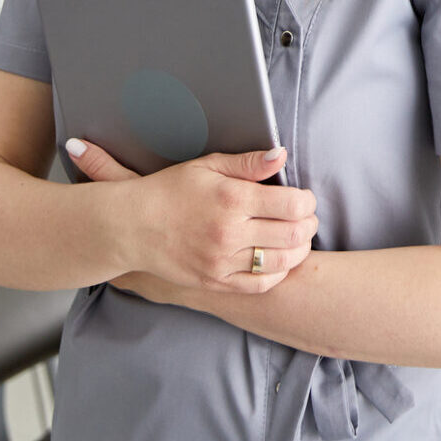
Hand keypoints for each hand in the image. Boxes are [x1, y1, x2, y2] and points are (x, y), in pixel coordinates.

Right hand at [65, 137, 318, 294]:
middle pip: (294, 234)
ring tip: (296, 238)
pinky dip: (277, 273)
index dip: (307, 201)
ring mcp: (222, 261)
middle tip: (306, 217)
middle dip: (309, 224)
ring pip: (282, 262)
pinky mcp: (215, 281)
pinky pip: (260, 284)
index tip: (304, 198)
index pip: (293, 204)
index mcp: (231, 199)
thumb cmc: (170, 191)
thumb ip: (248, 163)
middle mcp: (229, 232)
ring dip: (299, 249)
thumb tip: (282, 156)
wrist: (131, 226)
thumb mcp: (208, 166)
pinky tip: (277, 260)